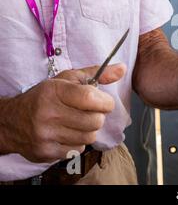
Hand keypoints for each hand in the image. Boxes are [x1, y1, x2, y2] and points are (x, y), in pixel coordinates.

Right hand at [5, 63, 125, 162]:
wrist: (12, 121)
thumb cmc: (46, 97)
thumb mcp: (68, 79)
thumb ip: (97, 74)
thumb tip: (122, 68)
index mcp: (55, 91)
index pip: (90, 98)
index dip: (105, 102)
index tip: (105, 103)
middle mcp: (48, 113)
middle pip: (94, 121)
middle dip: (98, 117)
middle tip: (90, 113)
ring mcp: (45, 134)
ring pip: (89, 137)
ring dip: (89, 130)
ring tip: (78, 123)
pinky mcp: (45, 151)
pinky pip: (78, 149)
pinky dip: (78, 142)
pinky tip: (67, 134)